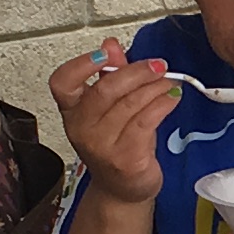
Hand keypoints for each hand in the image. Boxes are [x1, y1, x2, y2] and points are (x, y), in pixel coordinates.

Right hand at [46, 41, 176, 209]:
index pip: (62, 83)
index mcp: (72, 111)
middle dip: (136, 72)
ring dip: (155, 87)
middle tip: (157, 65)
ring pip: (130, 105)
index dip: (81, 65)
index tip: (106, 54)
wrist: (123, 189)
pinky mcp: (126, 159)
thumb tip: (111, 45)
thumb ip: (110, 75)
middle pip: (105, 90)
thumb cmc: (117, 145)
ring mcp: (102, 146)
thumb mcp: (111, 108)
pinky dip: (163, 104)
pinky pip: (146, 122)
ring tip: (169, 81)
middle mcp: (82, 129)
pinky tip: (172, 98)